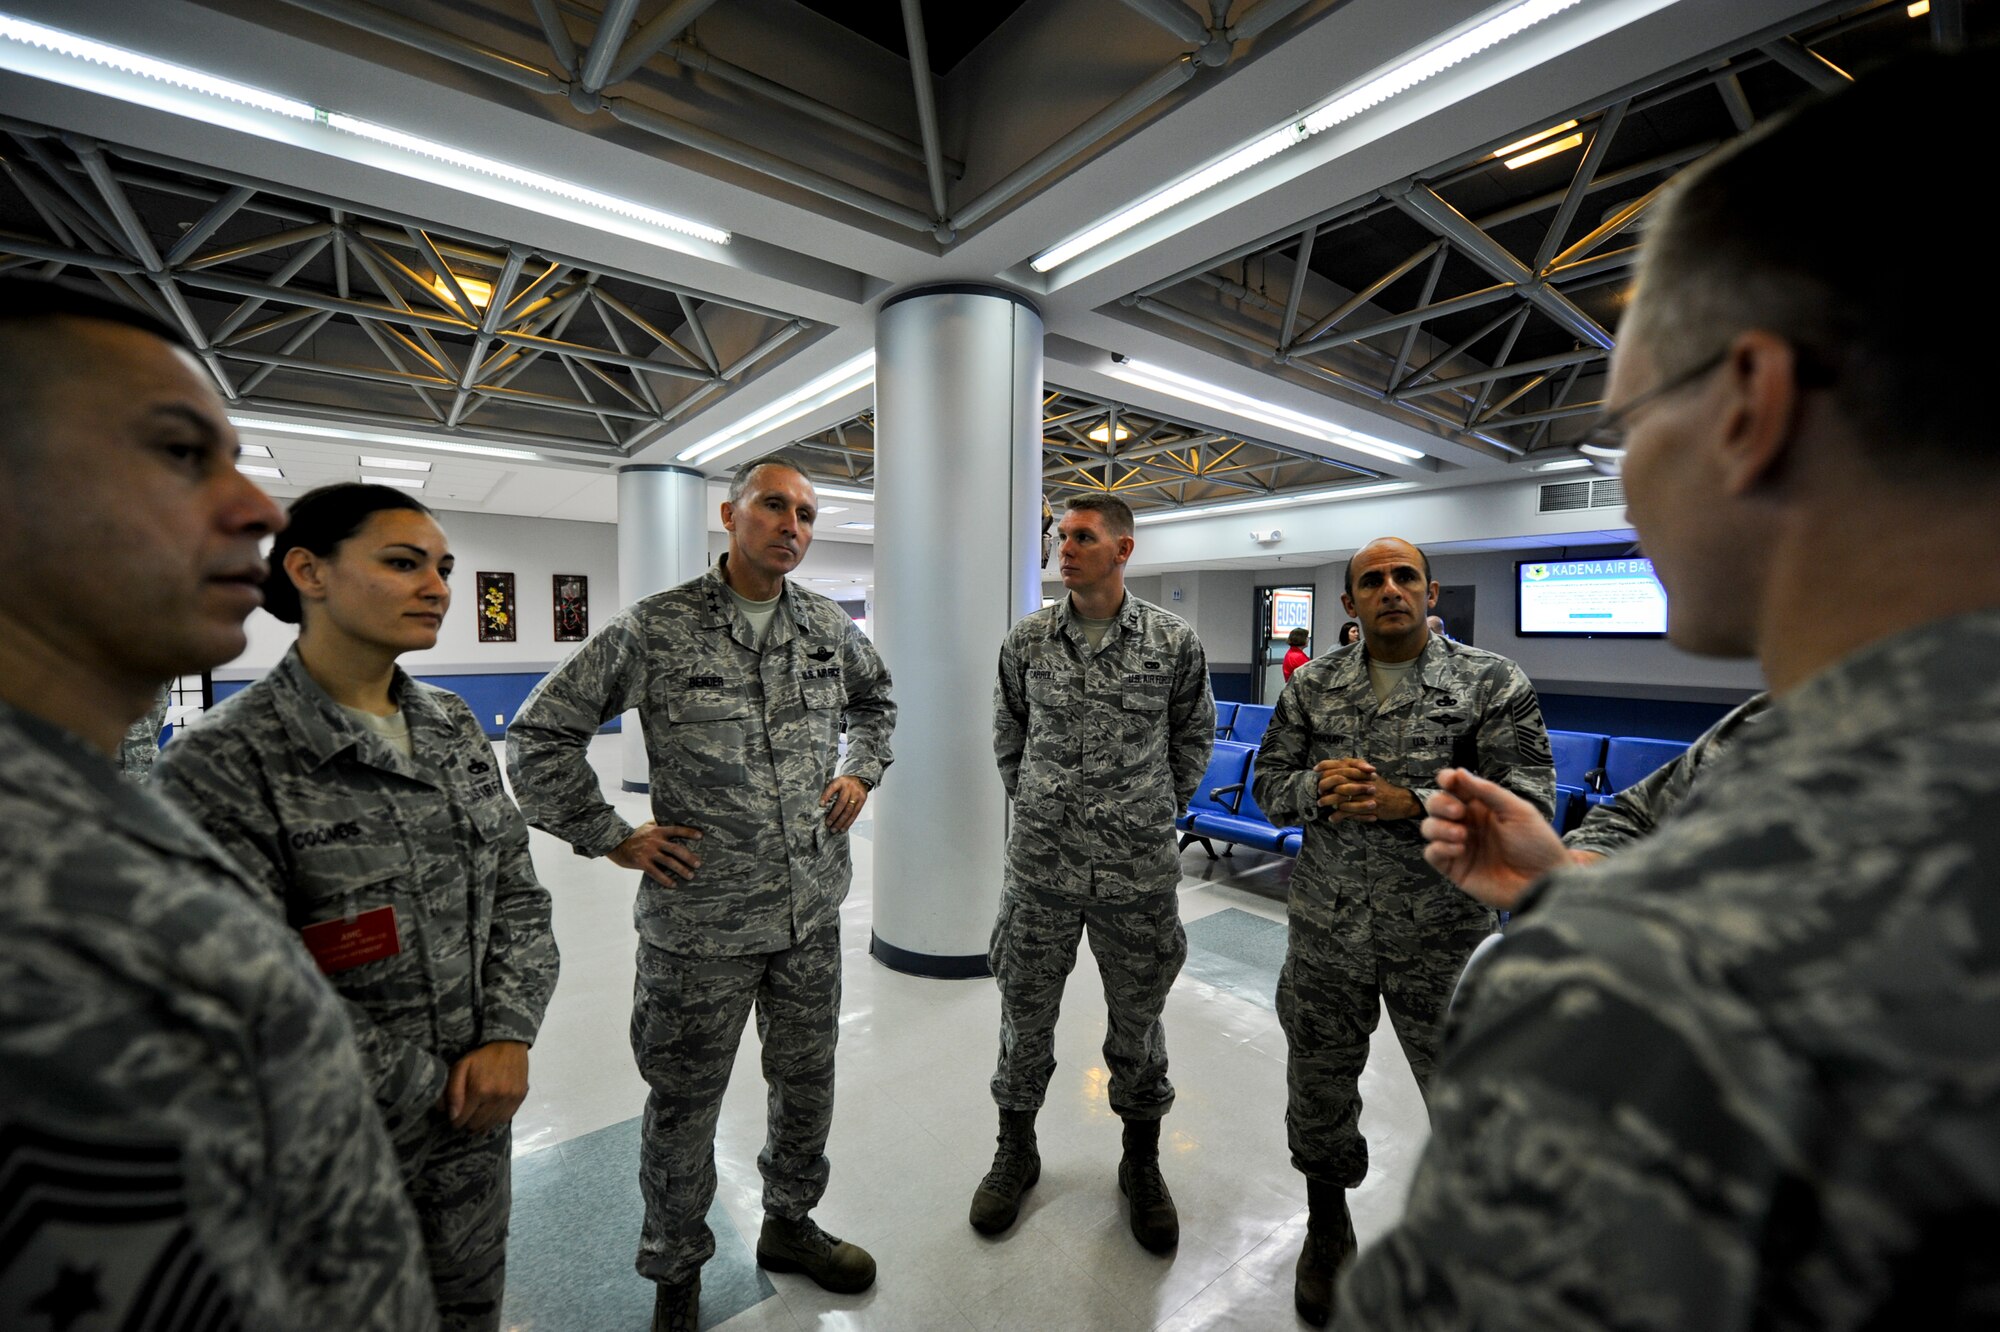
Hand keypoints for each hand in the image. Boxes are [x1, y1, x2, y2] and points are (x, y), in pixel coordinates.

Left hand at [442, 1041, 528, 1133]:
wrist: (509, 1044)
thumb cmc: (481, 1056)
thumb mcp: (461, 1067)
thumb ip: (453, 1091)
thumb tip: (451, 1115)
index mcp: (479, 1090)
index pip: (461, 1119)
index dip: (455, 1120)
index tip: (454, 1115)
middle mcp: (496, 1098)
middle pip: (476, 1125)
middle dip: (467, 1122)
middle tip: (466, 1114)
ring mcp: (510, 1099)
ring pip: (491, 1124)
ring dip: (481, 1123)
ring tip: (477, 1114)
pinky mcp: (520, 1098)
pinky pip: (505, 1118)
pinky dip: (495, 1119)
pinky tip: (491, 1111)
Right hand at [609, 820, 702, 886]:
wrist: (615, 844)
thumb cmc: (634, 835)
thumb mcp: (646, 826)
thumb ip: (659, 825)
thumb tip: (673, 821)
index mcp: (657, 830)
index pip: (676, 830)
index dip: (689, 832)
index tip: (700, 836)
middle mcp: (655, 841)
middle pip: (676, 849)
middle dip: (689, 857)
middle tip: (698, 864)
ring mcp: (648, 852)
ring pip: (668, 862)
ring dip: (681, 869)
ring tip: (690, 875)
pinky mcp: (642, 863)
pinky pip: (656, 873)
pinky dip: (666, 879)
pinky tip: (673, 884)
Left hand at [820, 775, 868, 832]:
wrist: (860, 779)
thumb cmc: (844, 784)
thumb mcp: (836, 783)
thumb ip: (830, 792)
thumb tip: (822, 807)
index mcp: (840, 781)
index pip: (832, 788)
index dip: (826, 796)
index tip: (821, 805)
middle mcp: (849, 787)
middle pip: (841, 803)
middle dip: (834, 815)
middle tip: (828, 823)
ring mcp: (857, 794)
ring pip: (849, 810)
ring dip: (841, 822)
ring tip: (835, 829)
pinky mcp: (862, 800)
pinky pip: (855, 813)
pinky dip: (849, 822)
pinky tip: (844, 828)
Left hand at [1314, 759, 1421, 821]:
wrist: (1401, 801)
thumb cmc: (1383, 788)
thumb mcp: (1370, 775)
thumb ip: (1357, 768)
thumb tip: (1339, 765)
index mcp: (1363, 772)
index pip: (1341, 764)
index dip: (1327, 765)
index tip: (1315, 769)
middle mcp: (1363, 781)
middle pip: (1339, 780)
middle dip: (1325, 785)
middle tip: (1317, 790)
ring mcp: (1365, 795)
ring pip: (1343, 797)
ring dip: (1329, 801)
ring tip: (1321, 804)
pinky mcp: (1368, 808)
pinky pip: (1351, 812)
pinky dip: (1340, 815)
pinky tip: (1332, 818)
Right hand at [1420, 768, 1569, 909]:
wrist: (1543, 882)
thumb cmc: (1537, 846)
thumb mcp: (1519, 811)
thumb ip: (1488, 791)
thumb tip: (1460, 772)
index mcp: (1483, 806)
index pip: (1455, 787)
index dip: (1447, 779)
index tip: (1447, 780)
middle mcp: (1468, 823)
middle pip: (1436, 805)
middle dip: (1441, 804)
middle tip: (1459, 813)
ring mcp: (1459, 845)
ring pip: (1430, 827)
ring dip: (1439, 827)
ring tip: (1462, 836)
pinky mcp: (1454, 868)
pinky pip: (1432, 853)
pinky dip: (1439, 848)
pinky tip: (1459, 850)